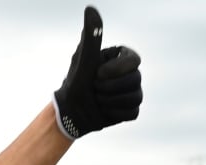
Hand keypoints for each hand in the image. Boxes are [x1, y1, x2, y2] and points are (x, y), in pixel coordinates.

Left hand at [53, 6, 141, 138]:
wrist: (69, 112)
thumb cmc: (75, 83)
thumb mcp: (83, 59)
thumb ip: (92, 36)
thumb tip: (90, 9)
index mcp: (121, 59)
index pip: (135, 60)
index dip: (116, 70)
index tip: (97, 74)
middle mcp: (130, 74)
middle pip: (135, 80)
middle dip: (108, 88)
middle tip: (94, 88)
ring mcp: (133, 92)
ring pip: (135, 97)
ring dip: (110, 101)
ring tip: (97, 100)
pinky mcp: (130, 110)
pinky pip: (131, 112)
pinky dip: (114, 114)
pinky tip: (103, 111)